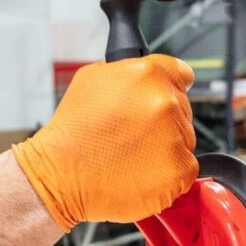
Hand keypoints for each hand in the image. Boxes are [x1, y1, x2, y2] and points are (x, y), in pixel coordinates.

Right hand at [11, 55, 197, 230]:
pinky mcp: (179, 170)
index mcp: (148, 75)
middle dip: (161, 120)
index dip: (170, 87)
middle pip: (182, 109)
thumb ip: (128, 70)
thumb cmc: (72, 132)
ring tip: (131, 155)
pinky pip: (185, 168)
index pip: (181, 74)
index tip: (163, 97)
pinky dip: (167, 172)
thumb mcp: (91, 78)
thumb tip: (149, 71)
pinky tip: (140, 172)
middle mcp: (165, 103)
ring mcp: (175, 138)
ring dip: (165, 146)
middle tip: (132, 134)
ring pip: (183, 139)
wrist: (61, 175)